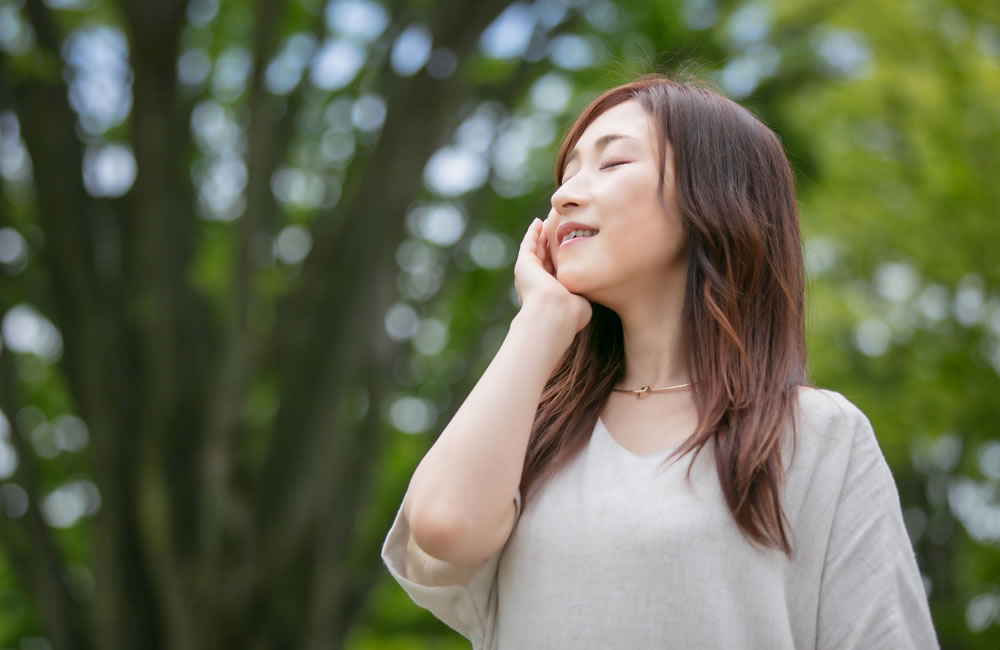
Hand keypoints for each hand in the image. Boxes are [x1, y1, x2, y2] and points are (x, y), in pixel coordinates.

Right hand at [513, 212, 591, 335]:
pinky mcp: (524, 264)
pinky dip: (532, 233)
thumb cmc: (571, 313)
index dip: (563, 259)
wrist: (554, 313)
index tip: (571, 246)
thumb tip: (590, 286)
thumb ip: (583, 292)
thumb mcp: (581, 301)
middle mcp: (539, 283)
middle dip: (549, 244)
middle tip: (556, 229)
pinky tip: (537, 223)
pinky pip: (528, 245)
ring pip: (535, 250)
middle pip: (544, 258)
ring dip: (540, 236)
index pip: (557, 271)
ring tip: (545, 222)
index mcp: (552, 293)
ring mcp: (530, 274)